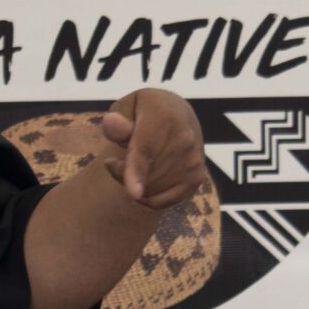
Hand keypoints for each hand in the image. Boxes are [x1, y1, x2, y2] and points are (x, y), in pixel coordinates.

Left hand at [98, 90, 206, 210]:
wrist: (178, 114)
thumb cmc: (144, 111)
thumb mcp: (128, 106)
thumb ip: (117, 118)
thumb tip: (112, 124)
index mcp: (165, 116)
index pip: (146, 149)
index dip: (137, 171)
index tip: (133, 193)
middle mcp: (185, 138)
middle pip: (143, 175)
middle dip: (121, 173)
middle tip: (114, 161)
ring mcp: (193, 161)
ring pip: (150, 191)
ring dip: (134, 184)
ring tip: (132, 164)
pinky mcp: (196, 178)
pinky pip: (160, 202)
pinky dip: (146, 196)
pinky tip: (143, 180)